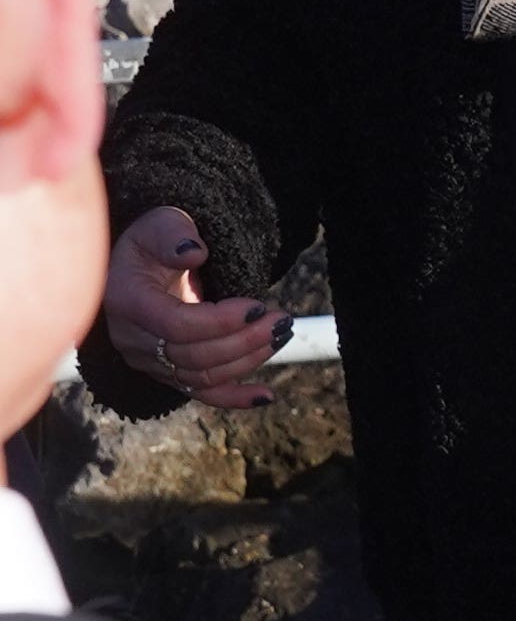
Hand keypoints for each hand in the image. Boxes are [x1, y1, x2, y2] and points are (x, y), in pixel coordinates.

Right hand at [104, 206, 283, 409]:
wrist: (144, 261)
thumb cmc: (154, 239)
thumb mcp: (161, 223)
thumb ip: (174, 234)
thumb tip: (194, 253)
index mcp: (127, 301)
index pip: (175, 325)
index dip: (220, 321)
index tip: (258, 307)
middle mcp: (133, 338)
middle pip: (193, 355)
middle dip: (244, 340)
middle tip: (282, 320)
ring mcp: (149, 360)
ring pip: (201, 374)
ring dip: (248, 359)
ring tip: (283, 334)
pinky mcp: (167, 370)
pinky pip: (200, 391)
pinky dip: (234, 397)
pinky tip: (266, 395)